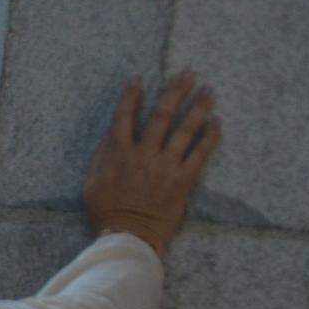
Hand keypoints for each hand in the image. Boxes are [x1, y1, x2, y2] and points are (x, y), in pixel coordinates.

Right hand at [83, 73, 220, 255]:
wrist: (129, 235)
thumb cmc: (105, 211)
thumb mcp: (91, 182)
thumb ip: (102, 156)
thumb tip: (112, 135)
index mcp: (118, 153)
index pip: (124, 117)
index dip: (131, 96)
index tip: (138, 79)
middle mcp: (144, 154)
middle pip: (162, 116)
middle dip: (175, 91)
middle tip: (188, 73)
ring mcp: (165, 166)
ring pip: (185, 130)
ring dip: (199, 107)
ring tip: (209, 90)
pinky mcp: (183, 179)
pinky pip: (200, 153)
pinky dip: (209, 136)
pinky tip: (217, 122)